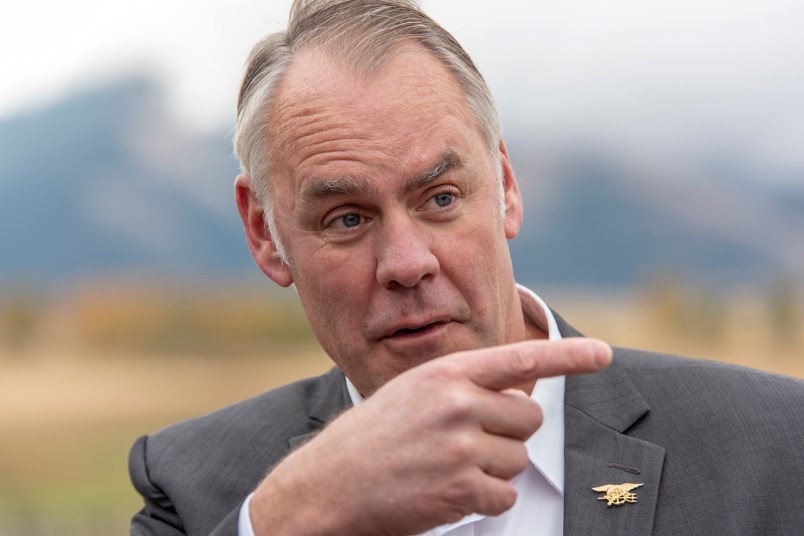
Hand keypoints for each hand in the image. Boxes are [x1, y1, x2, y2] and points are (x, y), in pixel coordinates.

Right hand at [249, 338, 611, 535]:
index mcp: (446, 374)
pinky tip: (447, 491)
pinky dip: (485, 498)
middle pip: (528, 417)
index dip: (567, 357)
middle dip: (509, 432)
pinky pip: (505, 495)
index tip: (604, 354)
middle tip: (467, 441)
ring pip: (519, 458)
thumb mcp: (415, 392)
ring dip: (494, 468)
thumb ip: (466, 385)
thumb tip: (522, 388)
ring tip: (448, 466)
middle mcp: (457, 403)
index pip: (519, 358)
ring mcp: (459, 446)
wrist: (329, 483)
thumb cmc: (375, 435)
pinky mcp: (460, 489)